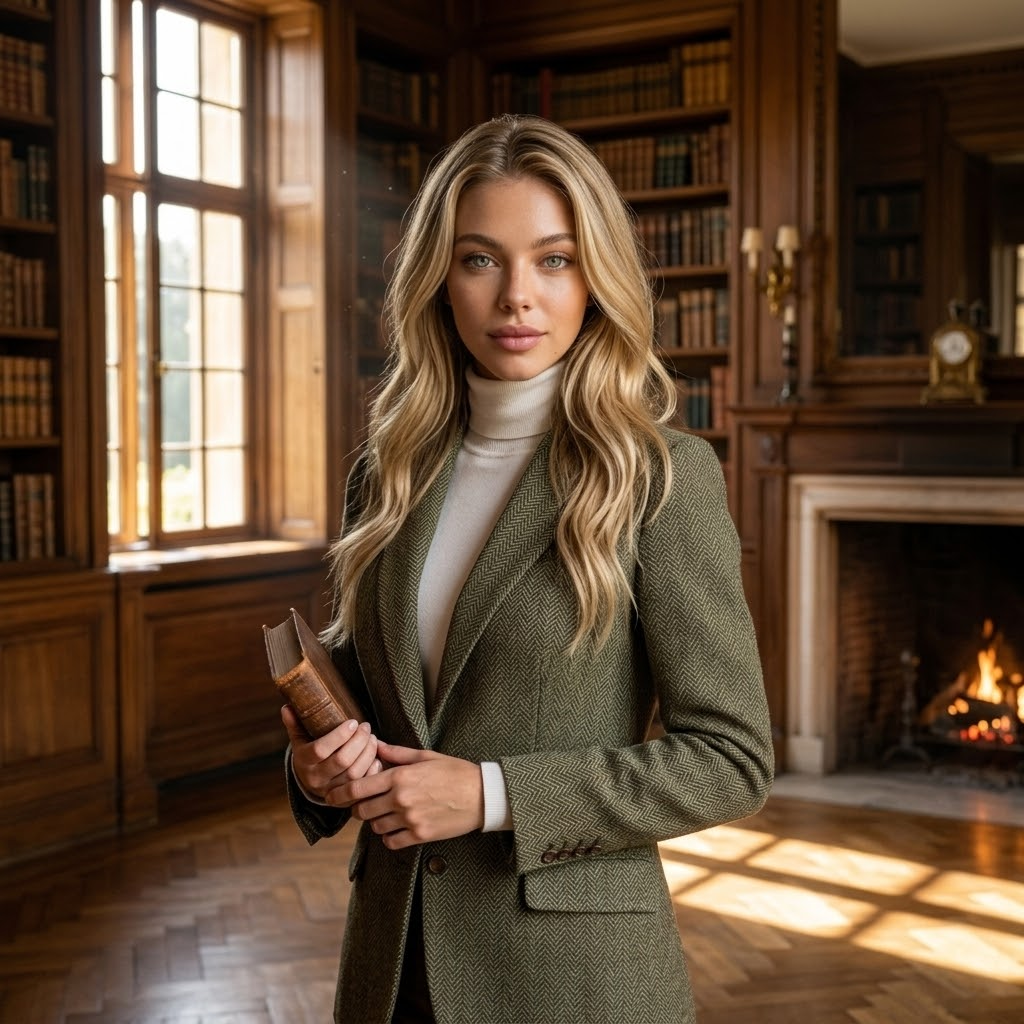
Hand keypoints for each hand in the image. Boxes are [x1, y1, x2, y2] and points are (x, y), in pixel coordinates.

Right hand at [281, 705, 382, 800]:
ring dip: (368, 753)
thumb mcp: (300, 740)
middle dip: (358, 741)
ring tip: (372, 738)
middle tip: (366, 727)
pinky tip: (376, 756)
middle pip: (342, 761)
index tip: (353, 722)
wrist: (311, 782)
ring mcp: (332, 790)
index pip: (321, 749)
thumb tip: (287, 707)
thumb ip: (294, 723)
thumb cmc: (309, 754)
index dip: (340, 735)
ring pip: (354, 773)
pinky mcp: (346, 798)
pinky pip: (363, 784)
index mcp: (304, 762)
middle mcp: (317, 778)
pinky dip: (373, 769)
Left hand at [333, 741, 483, 849]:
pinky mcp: (420, 835)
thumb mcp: (426, 756)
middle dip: (358, 809)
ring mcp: (410, 818)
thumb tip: (376, 746)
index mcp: (400, 776)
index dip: (339, 794)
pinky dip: (389, 837)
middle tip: (362, 806)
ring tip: (385, 814)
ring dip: (376, 822)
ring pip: (376, 827)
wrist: (482, 795)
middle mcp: (401, 798)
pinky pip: (392, 842)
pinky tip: (396, 829)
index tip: (331, 797)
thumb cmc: (455, 771)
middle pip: (362, 810)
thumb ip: (397, 754)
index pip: (358, 787)